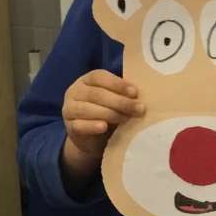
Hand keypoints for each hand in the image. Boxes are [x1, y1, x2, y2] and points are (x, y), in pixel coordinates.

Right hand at [60, 69, 143, 188]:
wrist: (93, 139)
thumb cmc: (108, 113)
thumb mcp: (115, 101)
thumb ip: (124, 94)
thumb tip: (146, 92)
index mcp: (87, 80)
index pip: (99, 77)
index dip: (117, 84)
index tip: (135, 92)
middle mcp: (75, 91)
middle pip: (96, 93)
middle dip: (120, 101)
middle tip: (139, 109)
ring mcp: (69, 109)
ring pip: (87, 108)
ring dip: (110, 113)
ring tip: (126, 119)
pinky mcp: (69, 126)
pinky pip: (79, 125)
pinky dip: (92, 126)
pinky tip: (104, 127)